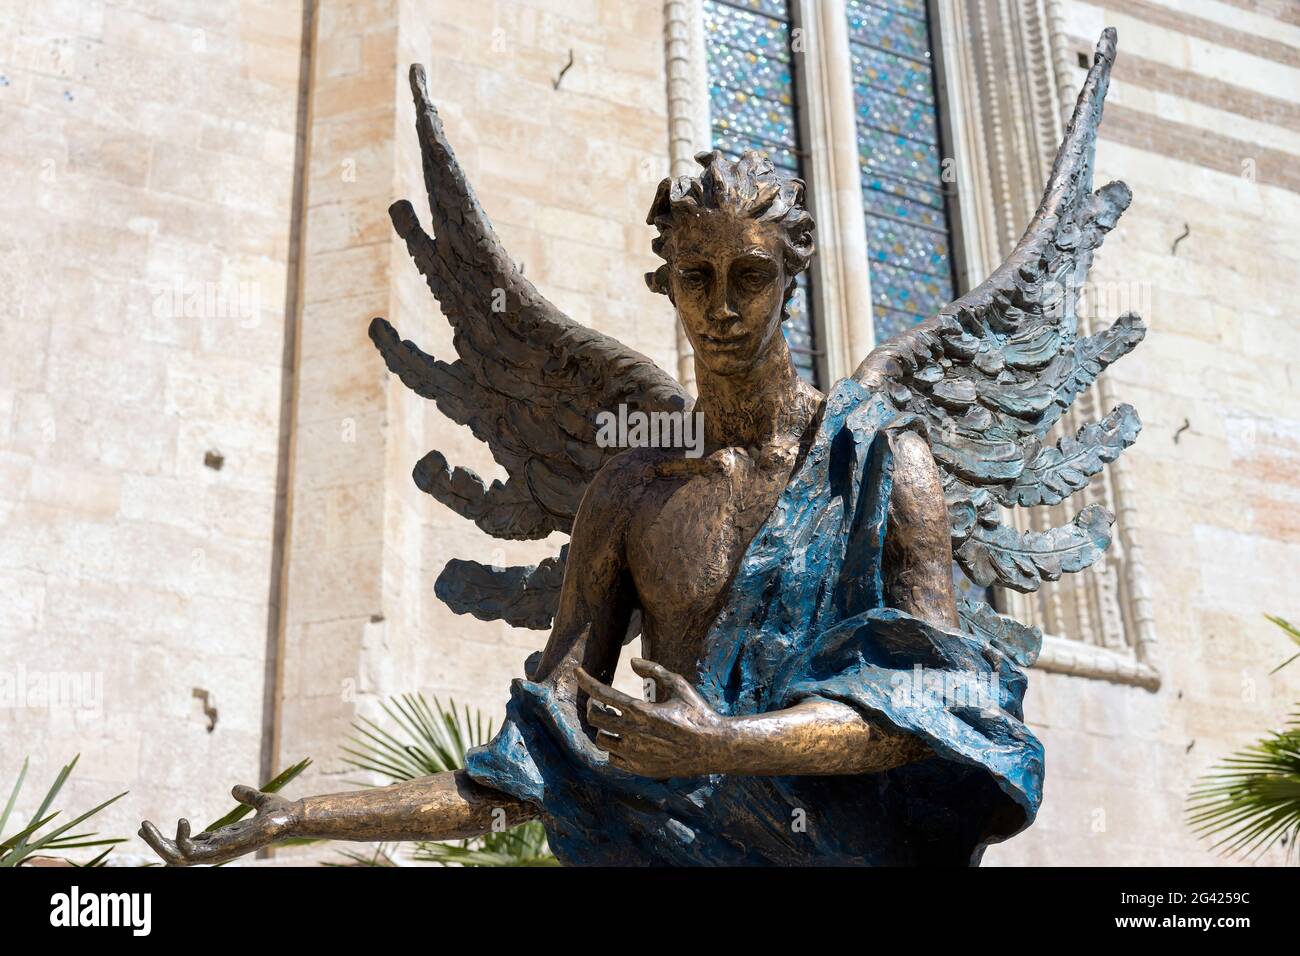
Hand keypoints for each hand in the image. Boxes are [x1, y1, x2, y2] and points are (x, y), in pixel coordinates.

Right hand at [139, 786, 299, 865]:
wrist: (292, 817)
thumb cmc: (279, 814)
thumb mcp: (258, 802)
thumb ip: (247, 796)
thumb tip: (235, 789)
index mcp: (219, 840)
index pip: (184, 846)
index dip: (165, 839)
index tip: (145, 827)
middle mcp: (215, 849)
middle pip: (175, 855)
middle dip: (155, 844)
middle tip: (141, 827)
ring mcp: (218, 852)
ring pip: (176, 859)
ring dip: (158, 844)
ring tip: (145, 826)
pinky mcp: (223, 850)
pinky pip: (192, 853)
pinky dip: (182, 839)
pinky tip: (181, 820)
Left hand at [576, 658, 726, 778]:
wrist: (713, 748)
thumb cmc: (697, 712)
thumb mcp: (679, 685)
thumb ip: (654, 671)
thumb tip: (632, 662)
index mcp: (641, 711)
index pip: (602, 694)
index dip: (586, 681)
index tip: (577, 671)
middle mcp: (633, 733)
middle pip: (594, 718)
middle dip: (592, 706)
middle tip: (598, 702)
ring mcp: (635, 754)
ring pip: (601, 740)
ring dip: (603, 728)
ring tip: (614, 721)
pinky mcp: (640, 769)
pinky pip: (613, 758)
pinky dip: (614, 747)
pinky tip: (624, 739)